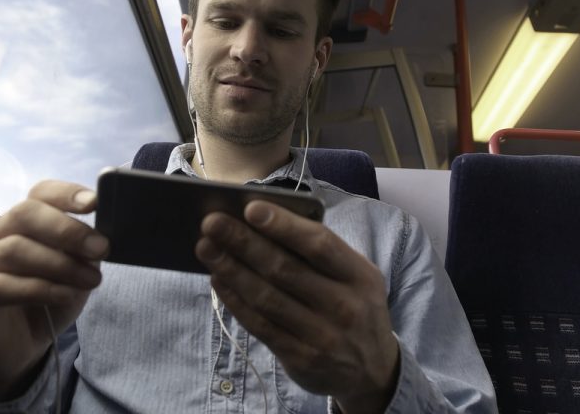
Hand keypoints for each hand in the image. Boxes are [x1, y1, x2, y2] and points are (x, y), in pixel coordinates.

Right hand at [0, 181, 108, 401]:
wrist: (17, 350)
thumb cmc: (47, 302)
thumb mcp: (76, 274)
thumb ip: (85, 253)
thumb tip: (102, 237)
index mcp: (22, 222)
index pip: (40, 194)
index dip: (66, 194)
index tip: (94, 204)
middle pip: (25, 213)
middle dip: (67, 230)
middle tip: (101, 249)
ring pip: (15, 249)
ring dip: (60, 264)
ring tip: (91, 281)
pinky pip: (0, 285)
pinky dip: (38, 288)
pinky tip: (64, 295)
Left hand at [196, 200, 399, 412]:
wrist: (374, 370)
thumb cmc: (355, 307)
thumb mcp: (356, 277)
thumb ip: (322, 255)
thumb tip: (266, 223)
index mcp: (360, 276)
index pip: (319, 245)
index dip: (283, 226)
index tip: (250, 208)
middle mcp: (344, 306)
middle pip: (285, 269)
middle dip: (244, 242)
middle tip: (212, 222)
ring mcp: (322, 336)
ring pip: (267, 298)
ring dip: (232, 269)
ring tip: (205, 247)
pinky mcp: (301, 359)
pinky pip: (261, 326)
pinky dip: (235, 301)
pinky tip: (218, 280)